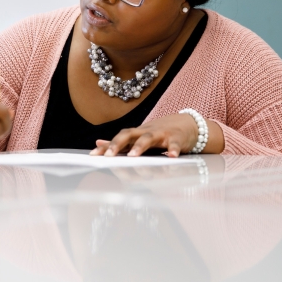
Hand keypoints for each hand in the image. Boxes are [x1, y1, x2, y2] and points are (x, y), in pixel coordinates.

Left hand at [89, 113, 223, 157]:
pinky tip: (172, 157)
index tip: (94, 155)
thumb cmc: (160, 133)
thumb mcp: (139, 136)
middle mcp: (147, 132)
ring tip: (133, 156)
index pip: (118, 138)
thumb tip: (98, 144)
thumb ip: (121, 143)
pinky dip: (174, 149)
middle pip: (129, 134)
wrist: (188, 123)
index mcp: (137, 134)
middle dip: (118, 144)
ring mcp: (162, 134)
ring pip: (149, 138)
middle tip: (108, 156)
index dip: (106, 146)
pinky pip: (175, 143)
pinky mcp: (177, 138)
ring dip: (140, 146)